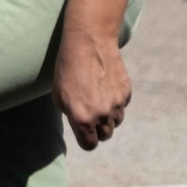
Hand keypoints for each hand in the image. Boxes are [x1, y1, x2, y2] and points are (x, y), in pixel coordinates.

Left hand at [52, 22, 131, 150]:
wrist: (89, 41)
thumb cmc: (68, 67)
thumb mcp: (59, 95)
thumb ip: (71, 115)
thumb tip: (81, 126)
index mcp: (82, 118)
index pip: (90, 144)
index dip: (86, 139)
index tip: (84, 132)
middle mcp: (102, 114)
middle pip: (105, 135)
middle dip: (98, 129)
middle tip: (90, 113)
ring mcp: (117, 104)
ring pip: (116, 122)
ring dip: (108, 116)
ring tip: (97, 97)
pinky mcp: (127, 93)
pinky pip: (122, 106)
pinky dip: (116, 101)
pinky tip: (105, 86)